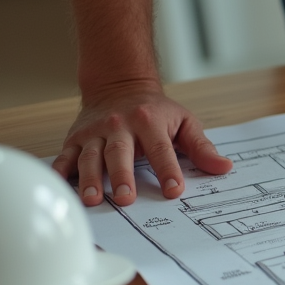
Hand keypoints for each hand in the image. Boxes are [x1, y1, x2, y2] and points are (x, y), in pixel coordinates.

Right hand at [51, 81, 232, 206]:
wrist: (120, 85)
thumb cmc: (156, 110)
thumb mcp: (184, 122)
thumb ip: (202, 147)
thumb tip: (223, 167)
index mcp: (150, 122)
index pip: (162, 150)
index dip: (168, 171)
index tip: (174, 191)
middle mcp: (119, 126)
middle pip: (120, 154)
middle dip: (122, 176)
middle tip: (126, 198)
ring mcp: (95, 133)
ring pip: (90, 156)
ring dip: (90, 179)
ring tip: (93, 199)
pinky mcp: (76, 139)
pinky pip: (65, 156)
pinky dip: (61, 172)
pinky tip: (61, 187)